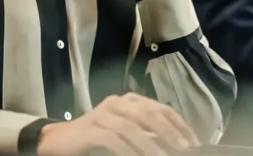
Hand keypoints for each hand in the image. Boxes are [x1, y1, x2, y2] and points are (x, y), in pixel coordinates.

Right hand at [37, 93, 199, 155]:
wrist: (58, 141)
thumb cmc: (96, 140)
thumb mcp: (126, 136)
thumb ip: (147, 137)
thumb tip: (175, 146)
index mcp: (130, 102)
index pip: (161, 108)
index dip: (179, 125)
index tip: (194, 143)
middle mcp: (117, 103)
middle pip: (149, 113)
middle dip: (170, 132)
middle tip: (184, 149)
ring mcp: (102, 114)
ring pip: (132, 127)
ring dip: (150, 145)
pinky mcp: (90, 129)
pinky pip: (112, 139)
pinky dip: (127, 150)